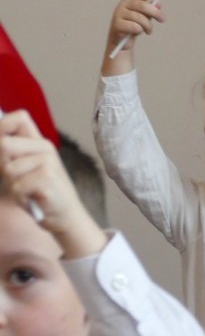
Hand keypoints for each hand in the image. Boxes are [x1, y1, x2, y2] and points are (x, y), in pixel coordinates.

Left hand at [0, 111, 105, 258]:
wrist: (67, 217)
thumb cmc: (42, 194)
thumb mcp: (28, 168)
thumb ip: (14, 152)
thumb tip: (0, 145)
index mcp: (40, 143)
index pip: (19, 117)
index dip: (3, 126)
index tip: (5, 150)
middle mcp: (46, 149)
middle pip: (4, 145)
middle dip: (4, 166)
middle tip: (19, 179)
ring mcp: (48, 163)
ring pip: (8, 169)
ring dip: (13, 186)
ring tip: (29, 191)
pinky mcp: (47, 179)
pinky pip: (16, 187)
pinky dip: (21, 198)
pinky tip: (34, 200)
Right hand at [103, 0, 165, 75]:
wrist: (122, 41)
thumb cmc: (134, 26)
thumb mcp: (144, 17)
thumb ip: (151, 10)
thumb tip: (159, 4)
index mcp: (130, 0)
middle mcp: (123, 4)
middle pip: (143, 6)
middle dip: (156, 13)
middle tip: (163, 20)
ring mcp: (119, 13)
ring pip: (140, 18)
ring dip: (148, 26)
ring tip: (148, 31)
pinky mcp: (117, 24)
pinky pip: (135, 27)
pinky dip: (139, 31)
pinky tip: (137, 32)